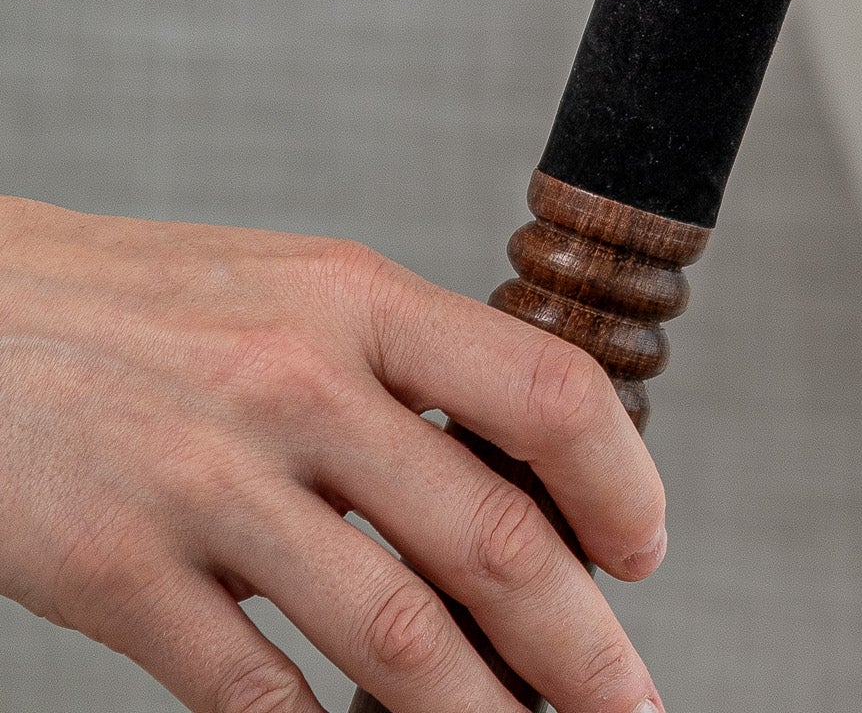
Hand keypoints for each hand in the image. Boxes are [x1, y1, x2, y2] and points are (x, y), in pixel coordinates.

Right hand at [0, 196, 666, 712]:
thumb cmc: (146, 307)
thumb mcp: (295, 292)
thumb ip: (400, 368)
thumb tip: (517, 474)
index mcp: (358, 299)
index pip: (545, 388)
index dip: (620, 482)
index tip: (642, 551)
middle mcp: (298, 384)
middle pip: (490, 536)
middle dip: (581, 643)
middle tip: (632, 703)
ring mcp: (207, 483)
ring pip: (394, 631)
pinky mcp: (115, 573)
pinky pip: (252, 689)